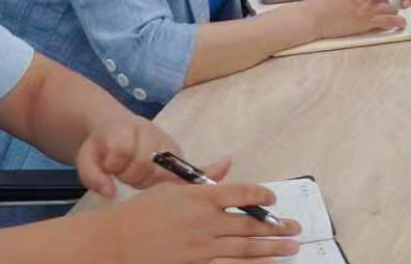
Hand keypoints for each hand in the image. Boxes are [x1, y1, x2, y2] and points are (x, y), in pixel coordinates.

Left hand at [73, 117, 198, 197]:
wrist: (117, 128)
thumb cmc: (101, 147)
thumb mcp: (86, 159)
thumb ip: (92, 177)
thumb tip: (111, 194)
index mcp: (123, 128)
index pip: (122, 151)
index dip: (114, 166)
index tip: (108, 167)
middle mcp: (148, 130)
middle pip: (145, 162)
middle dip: (131, 176)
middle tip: (123, 174)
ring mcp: (165, 139)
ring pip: (161, 171)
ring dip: (146, 180)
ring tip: (136, 174)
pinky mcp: (177, 150)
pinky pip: (175, 172)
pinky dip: (162, 181)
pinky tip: (150, 179)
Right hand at [89, 179, 300, 263]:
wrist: (113, 242)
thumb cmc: (142, 211)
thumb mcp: (172, 187)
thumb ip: (204, 177)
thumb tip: (227, 161)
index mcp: (200, 198)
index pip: (241, 192)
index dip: (261, 195)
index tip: (273, 198)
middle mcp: (205, 223)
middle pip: (249, 224)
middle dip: (276, 228)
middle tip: (296, 229)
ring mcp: (200, 248)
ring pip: (244, 249)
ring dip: (271, 249)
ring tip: (291, 249)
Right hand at [299, 0, 404, 39]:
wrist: (312, 18)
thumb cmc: (324, 0)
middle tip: (387, 2)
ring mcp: (367, 10)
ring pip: (392, 8)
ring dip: (391, 10)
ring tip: (389, 12)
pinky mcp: (366, 24)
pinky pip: (389, 22)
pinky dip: (397, 22)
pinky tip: (400, 23)